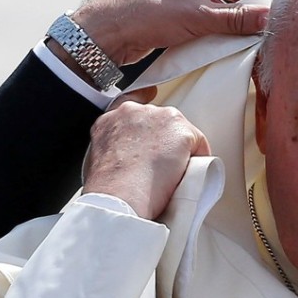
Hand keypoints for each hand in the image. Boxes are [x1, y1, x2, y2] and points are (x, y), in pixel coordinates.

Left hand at [73, 0, 289, 65]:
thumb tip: (271, 20)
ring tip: (251, 42)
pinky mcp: (182, 6)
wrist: (110, 30)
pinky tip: (232, 46)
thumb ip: (238, 20)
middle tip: (268, 26)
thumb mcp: (201, 17)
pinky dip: (224, 26)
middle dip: (253, 2)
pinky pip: (213, 12)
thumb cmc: (149, 12)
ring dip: (238, 19)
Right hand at [83, 89, 210, 220]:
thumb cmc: (108, 189)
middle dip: (165, 141)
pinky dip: (199, 159)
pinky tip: (189, 175)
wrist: (119, 196)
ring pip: (180, 132)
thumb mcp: (98, 162)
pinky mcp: (181, 130)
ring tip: (172, 175)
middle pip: (161, 121)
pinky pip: (199, 144)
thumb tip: (127, 162)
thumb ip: (115, 151)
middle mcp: (134, 111)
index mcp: (111, 119)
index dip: (144, 103)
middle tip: (162, 168)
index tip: (152, 103)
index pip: (131, 101)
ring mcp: (159, 117)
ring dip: (180, 150)